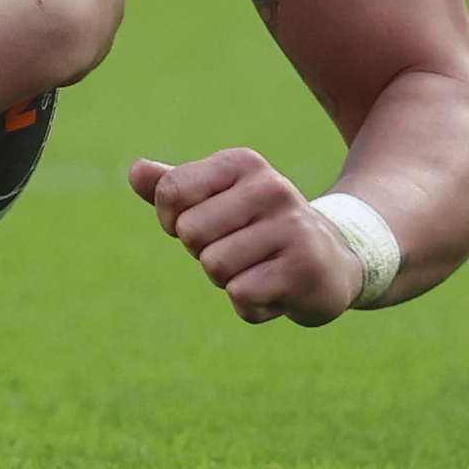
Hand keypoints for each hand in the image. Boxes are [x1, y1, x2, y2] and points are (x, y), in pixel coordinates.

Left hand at [126, 148, 359, 326]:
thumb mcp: (217, 200)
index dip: (173, 221)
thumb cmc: (258, 228)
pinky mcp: (304, 268)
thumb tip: (135, 170)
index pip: (170, 192)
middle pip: (190, 233)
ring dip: (228, 280)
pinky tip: (276, 291)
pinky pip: (241, 297)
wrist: (333, 261)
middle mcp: (271, 187)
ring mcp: (292, 227)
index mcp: (243, 163)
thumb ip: (172, 187)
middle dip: (204, 253)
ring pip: (214, 267)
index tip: (204, 225)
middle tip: (239, 250)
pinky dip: (251, 305)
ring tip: (260, 268)